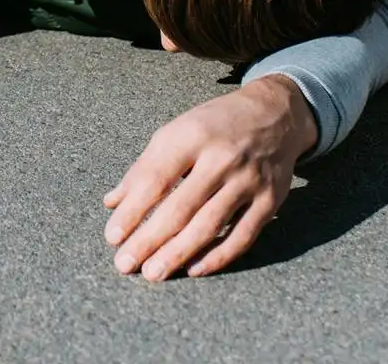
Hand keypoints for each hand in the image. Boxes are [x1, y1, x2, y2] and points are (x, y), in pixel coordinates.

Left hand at [103, 75, 317, 279]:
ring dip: (178, 253)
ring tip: (153, 273)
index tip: (112, 237)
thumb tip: (112, 203)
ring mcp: (248, 180)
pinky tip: (194, 269)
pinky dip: (218, 256)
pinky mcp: (271, 200)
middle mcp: (221, 158)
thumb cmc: (214, 126)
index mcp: (191, 136)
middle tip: (126, 264)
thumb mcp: (176, 132)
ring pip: (209, 225)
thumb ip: (144, 168)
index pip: (155, 178)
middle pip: (180, 208)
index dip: (132, 211)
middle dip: (149, 240)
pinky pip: (242, 235)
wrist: (275, 113)